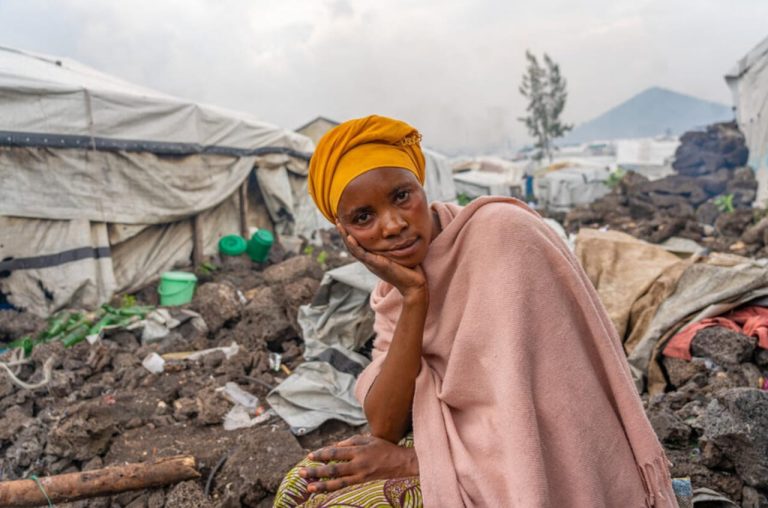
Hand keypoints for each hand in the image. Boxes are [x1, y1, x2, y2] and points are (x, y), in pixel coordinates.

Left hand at [299, 434, 418, 493]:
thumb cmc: (384, 448)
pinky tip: (322, 489)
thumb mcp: (368, 439)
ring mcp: (360, 475)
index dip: (322, 455)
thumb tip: (334, 447)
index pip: (336, 452)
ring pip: (338, 482)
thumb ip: (350, 442)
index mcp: (359, 450)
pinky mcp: (362, 482)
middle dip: (316, 471)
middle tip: (301, 473)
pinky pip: (345, 486)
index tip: (309, 456)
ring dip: (321, 484)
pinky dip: (332, 487)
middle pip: (334, 469)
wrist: (401, 463)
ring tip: (308, 486)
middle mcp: (358, 464)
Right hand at [336, 222, 427, 298]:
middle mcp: (369, 261)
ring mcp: (371, 264)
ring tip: (339, 225)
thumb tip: (399, 231)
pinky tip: (350, 237)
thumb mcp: (399, 254)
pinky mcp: (376, 265)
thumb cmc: (410, 270)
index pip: (357, 244)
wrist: (414, 285)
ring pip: (353, 249)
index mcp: (373, 258)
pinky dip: (355, 246)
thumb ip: (395, 245)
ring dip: (345, 236)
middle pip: (351, 246)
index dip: (350, 233)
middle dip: (343, 232)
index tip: (345, 221)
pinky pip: (362, 255)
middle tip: (337, 220)